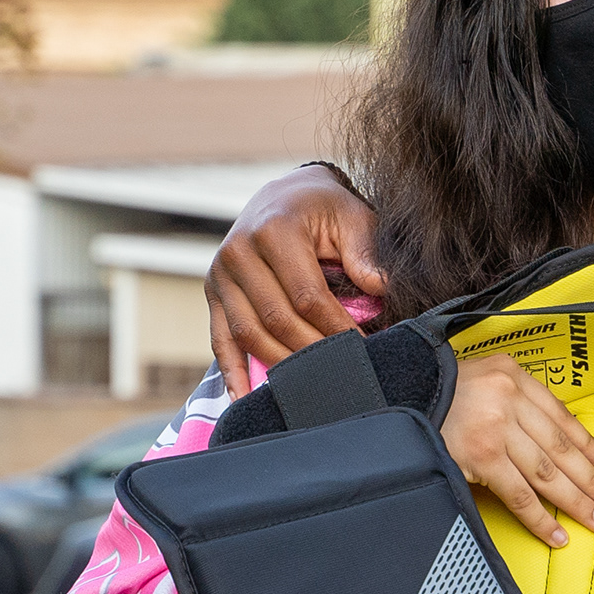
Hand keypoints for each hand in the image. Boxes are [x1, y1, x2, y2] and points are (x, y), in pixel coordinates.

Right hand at [209, 166, 386, 389]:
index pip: (307, 296)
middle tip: (344, 372)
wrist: (284, 196)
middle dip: (313, 351)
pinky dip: (232, 371)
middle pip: (276, 320)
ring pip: (248, 334)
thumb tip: (381, 289)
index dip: (336, 328)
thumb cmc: (326, 210)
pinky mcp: (213, 292)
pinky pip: (219, 339)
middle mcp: (239, 252)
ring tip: (311, 386)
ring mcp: (220, 274)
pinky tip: (246, 398)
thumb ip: (365, 252)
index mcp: (275, 231)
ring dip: (281, 364)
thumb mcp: (353, 216)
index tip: (363, 349)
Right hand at [441, 352, 593, 549]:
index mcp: (514, 377)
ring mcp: (496, 429)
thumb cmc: (439, 393)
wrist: (396, 394)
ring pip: (547, 473)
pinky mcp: (481, 456)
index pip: (562, 418)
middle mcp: (510, 400)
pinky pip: (519, 494)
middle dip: (593, 480)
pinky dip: (540, 517)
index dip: (590, 446)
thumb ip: (517, 404)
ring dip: (576, 501)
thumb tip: (555, 443)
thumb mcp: (483, 381)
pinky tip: (557, 533)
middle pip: (562, 449)